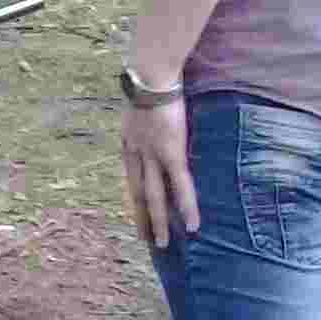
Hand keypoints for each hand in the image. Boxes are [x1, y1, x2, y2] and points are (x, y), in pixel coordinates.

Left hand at [120, 89, 198, 248]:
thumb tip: (155, 120)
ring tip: (164, 245)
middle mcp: (136, 154)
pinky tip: (192, 226)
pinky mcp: (171, 153)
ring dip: (159, 222)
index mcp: (128, 143)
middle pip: (137, 193)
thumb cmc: (150, 82)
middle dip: (141, 217)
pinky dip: (186, 207)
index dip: (134, 198)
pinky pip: (180, 186)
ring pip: (154, 197)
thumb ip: (146, 120)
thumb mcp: (141, 105)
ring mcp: (152, 156)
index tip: (137, 214)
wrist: (151, 75)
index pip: (130, 178)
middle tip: (146, 240)